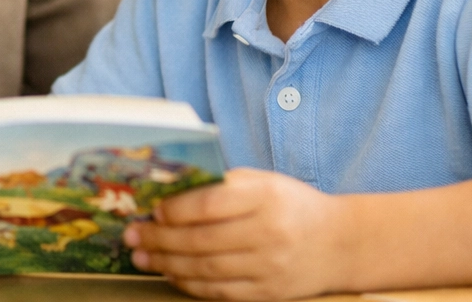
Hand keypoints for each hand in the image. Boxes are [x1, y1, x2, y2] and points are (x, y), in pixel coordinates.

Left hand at [123, 168, 346, 299]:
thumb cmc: (290, 203)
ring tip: (141, 257)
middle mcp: (268, 233)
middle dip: (160, 240)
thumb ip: (222, 186)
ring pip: (207, 270)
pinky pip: (222, 292)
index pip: (210, 205)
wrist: (340, 243)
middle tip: (132, 236)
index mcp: (265, 196)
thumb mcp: (262, 181)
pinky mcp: (270, 294)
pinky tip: (171, 275)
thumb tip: (170, 192)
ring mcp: (270, 268)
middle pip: (202, 241)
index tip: (152, 210)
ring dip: (168, 265)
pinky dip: (192, 285)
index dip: (176, 210)